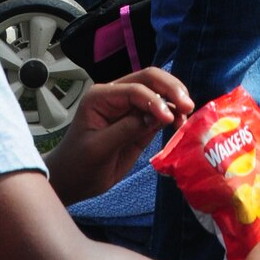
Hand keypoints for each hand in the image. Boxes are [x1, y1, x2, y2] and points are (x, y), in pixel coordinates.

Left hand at [46, 67, 193, 206]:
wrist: (71, 180)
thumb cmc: (78, 165)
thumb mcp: (99, 149)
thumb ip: (125, 130)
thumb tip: (154, 117)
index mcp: (101, 96)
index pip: (134, 89)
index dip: (154, 101)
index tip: (169, 119)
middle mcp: (116, 95)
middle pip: (150, 79)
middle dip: (171, 89)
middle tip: (188, 106)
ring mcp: (129, 106)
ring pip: (158, 91)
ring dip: (174, 100)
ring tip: (187, 115)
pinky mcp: (138, 120)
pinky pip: (159, 110)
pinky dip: (172, 113)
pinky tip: (180, 123)